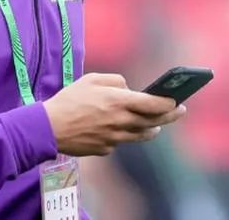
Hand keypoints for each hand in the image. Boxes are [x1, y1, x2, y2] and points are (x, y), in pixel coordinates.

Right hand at [42, 73, 185, 156]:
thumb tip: (129, 89)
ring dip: (152, 129)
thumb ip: (115, 81)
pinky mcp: (105, 149)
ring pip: (141, 135)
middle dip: (170, 116)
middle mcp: (120, 121)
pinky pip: (120, 142)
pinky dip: (124, 135)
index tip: (177, 101)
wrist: (48, 128)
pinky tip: (121, 130)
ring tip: (157, 125)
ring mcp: (114, 138)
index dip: (168, 103)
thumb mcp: (92, 79)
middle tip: (180, 112)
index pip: (153, 104)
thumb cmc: (69, 99)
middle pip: (153, 121)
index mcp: (119, 101)